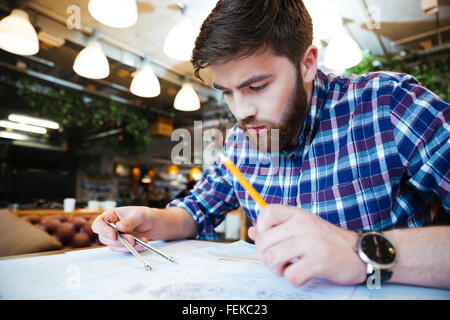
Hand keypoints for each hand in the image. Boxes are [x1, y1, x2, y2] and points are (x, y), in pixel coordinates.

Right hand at [92, 206, 154, 251]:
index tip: (113, 234)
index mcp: (111, 215)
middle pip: (104, 238)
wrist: (153, 224)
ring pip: (113, 246)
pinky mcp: (121, 244)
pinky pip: (122, 250)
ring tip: (139, 241)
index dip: (103, 230)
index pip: (98, 224)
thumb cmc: (144, 215)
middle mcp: (110, 227)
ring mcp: (115, 237)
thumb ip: (129, 221)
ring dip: (126, 246)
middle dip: (119, 241)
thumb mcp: (139, 215)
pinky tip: (141, 244)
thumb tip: (119, 227)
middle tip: (132, 239)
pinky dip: (132, 248)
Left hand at [248, 204, 365, 286]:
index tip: (272, 241)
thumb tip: (252, 232)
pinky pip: (292, 275)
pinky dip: (294, 279)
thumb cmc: (327, 241)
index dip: (261, 230)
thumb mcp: (301, 228)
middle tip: (279, 262)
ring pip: (273, 258)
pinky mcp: (320, 260)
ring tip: (287, 269)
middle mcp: (303, 224)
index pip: (266, 213)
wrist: (359, 252)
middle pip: (264, 242)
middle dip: (266, 257)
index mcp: (297, 214)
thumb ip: (277, 229)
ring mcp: (312, 241)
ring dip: (277, 270)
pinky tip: (302, 274)